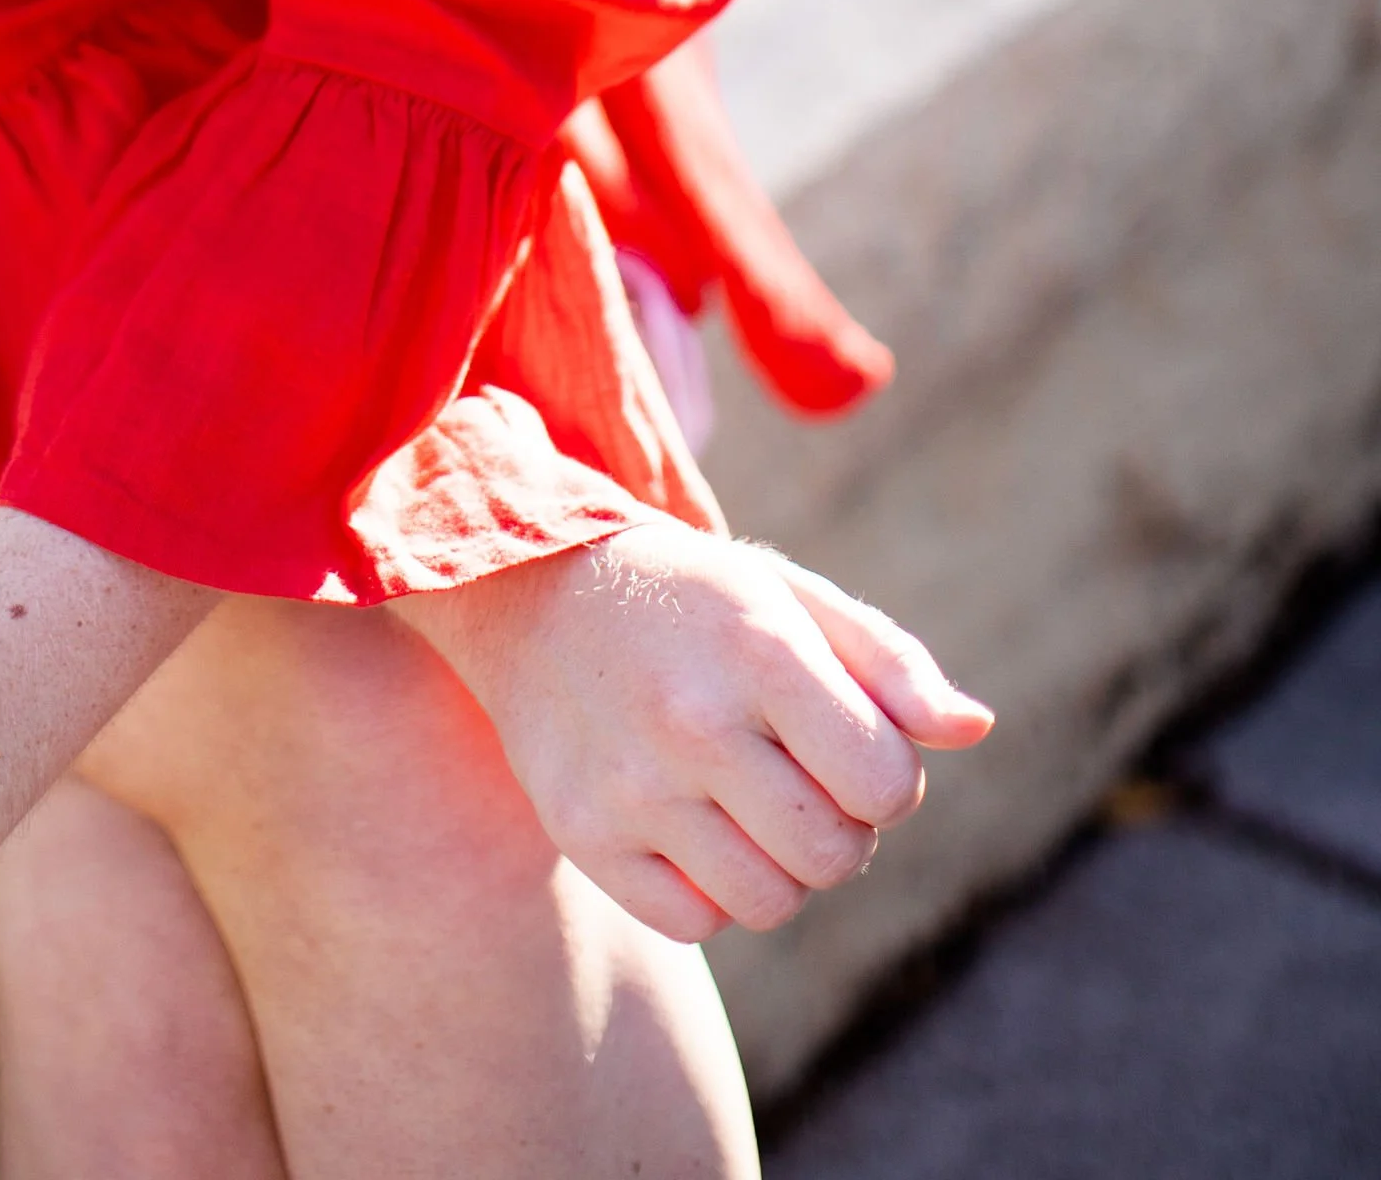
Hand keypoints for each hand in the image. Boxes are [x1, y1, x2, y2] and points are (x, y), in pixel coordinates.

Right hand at [410, 516, 991, 945]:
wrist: (534, 587)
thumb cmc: (693, 599)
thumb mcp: (790, 597)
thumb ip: (891, 664)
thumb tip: (975, 730)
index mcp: (758, 649)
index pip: (886, 786)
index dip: (887, 776)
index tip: (850, 744)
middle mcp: (691, 719)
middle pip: (834, 855)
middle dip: (840, 826)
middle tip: (798, 775)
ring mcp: (631, 784)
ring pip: (770, 901)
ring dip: (778, 863)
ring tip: (745, 799)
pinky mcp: (583, 833)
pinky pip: (695, 922)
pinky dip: (709, 889)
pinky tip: (689, 821)